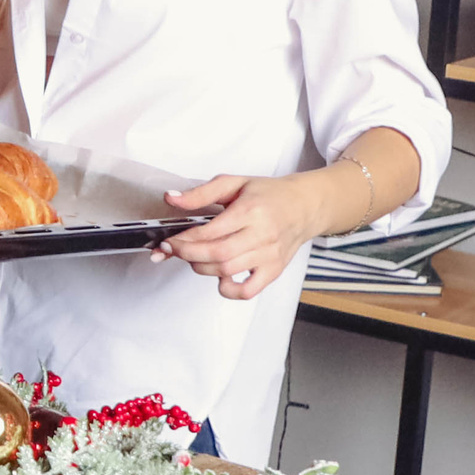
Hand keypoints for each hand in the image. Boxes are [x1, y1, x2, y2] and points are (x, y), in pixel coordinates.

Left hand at [154, 174, 319, 300]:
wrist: (304, 206)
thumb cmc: (270, 194)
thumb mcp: (234, 183)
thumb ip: (201, 193)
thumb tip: (171, 198)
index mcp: (251, 210)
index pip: (210, 231)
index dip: (184, 239)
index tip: (169, 240)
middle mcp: (262, 234)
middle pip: (217, 254)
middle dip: (188, 254)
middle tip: (174, 250)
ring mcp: (269, 255)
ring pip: (228, 271)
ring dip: (202, 268)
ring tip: (194, 258)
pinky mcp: (274, 270)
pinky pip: (249, 291)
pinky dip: (229, 290)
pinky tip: (220, 277)